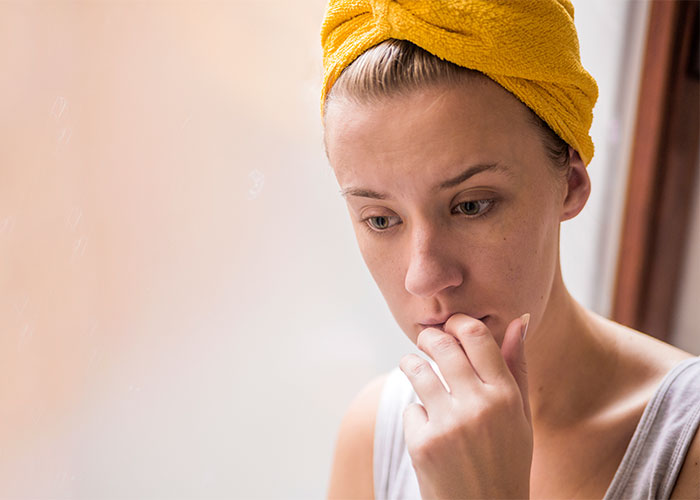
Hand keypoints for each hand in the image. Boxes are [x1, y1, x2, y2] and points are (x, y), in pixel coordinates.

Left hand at [399, 313, 531, 498]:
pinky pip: (411, 409)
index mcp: (506, 397)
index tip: (449, 326)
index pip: (476, 336)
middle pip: (441, 345)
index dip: (457, 323)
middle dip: (428, 338)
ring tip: (415, 367)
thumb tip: (518, 320)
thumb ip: (516, 367)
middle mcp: (479, 407)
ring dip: (411, 364)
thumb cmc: (506, 461)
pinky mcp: (423, 444)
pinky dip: (416, 416)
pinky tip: (429, 430)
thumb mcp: (521, 416)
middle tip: (426, 342)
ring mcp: (448, 425)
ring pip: (417, 369)